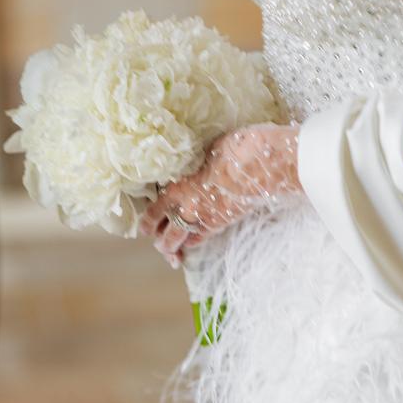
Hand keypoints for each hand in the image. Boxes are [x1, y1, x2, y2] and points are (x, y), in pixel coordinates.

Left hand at [140, 123, 302, 266]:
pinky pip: (201, 239)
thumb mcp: (200, 151)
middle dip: (160, 240)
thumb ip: (189, 165)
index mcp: (176, 187)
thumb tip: (185, 164)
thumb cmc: (231, 149)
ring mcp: (205, 218)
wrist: (258, 164)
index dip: (147, 222)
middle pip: (165, 234)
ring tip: (172, 253)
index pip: (154, 211)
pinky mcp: (222, 223)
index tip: (145, 228)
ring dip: (174, 247)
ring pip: (182, 241)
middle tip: (158, 241)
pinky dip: (194, 243)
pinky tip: (193, 243)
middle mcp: (186, 208)